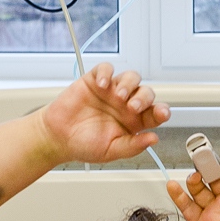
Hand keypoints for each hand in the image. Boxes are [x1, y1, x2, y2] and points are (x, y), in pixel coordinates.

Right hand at [38, 63, 169, 164]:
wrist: (57, 138)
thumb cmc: (84, 145)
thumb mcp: (111, 151)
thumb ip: (133, 146)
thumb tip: (154, 139)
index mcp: (134, 122)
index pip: (155, 112)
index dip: (162, 111)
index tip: (162, 113)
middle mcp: (126, 104)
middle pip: (146, 92)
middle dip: (143, 98)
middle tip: (132, 107)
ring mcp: (111, 91)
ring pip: (131, 77)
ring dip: (128, 84)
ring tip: (118, 96)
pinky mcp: (95, 81)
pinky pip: (106, 69)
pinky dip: (106, 72)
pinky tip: (101, 84)